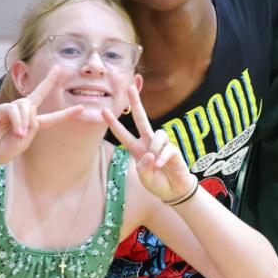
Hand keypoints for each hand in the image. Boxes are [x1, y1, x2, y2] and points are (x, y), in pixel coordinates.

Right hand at [0, 66, 81, 167]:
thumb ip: (33, 125)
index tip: (81, 108)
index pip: (52, 117)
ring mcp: (11, 110)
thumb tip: (31, 108)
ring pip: (28, 105)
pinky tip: (17, 131)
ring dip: (26, 121)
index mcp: (32, 124)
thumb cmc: (3, 149)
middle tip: (58, 68)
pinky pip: (15, 110)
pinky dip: (18, 121)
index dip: (66, 114)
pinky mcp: (0, 109)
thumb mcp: (24, 141)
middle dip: (49, 80)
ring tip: (20, 134)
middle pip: (39, 93)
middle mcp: (23, 113)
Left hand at [103, 85, 195, 202]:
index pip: (123, 134)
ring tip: (156, 164)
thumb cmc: (157, 183)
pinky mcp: (173, 150)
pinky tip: (160, 165)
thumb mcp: (145, 179)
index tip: (103, 111)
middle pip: (141, 118)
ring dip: (154, 148)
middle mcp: (148, 143)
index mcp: (137, 149)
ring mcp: (161, 145)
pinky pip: (167, 148)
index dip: (113, 123)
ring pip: (156, 134)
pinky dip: (162, 157)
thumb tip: (150, 154)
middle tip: (130, 87)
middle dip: (136, 103)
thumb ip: (143, 168)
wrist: (174, 190)